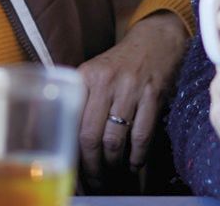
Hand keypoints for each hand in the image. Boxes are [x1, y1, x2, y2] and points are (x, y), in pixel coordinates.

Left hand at [76, 10, 188, 186]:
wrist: (155, 40)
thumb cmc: (120, 64)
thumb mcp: (94, 72)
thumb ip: (80, 99)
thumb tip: (64, 136)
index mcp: (86, 76)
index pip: (72, 121)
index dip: (71, 151)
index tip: (73, 168)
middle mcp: (106, 81)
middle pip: (91, 136)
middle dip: (91, 165)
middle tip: (93, 179)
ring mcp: (131, 88)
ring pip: (115, 139)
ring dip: (113, 164)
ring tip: (111, 173)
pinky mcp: (153, 95)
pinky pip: (142, 135)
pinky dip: (137, 156)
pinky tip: (133, 163)